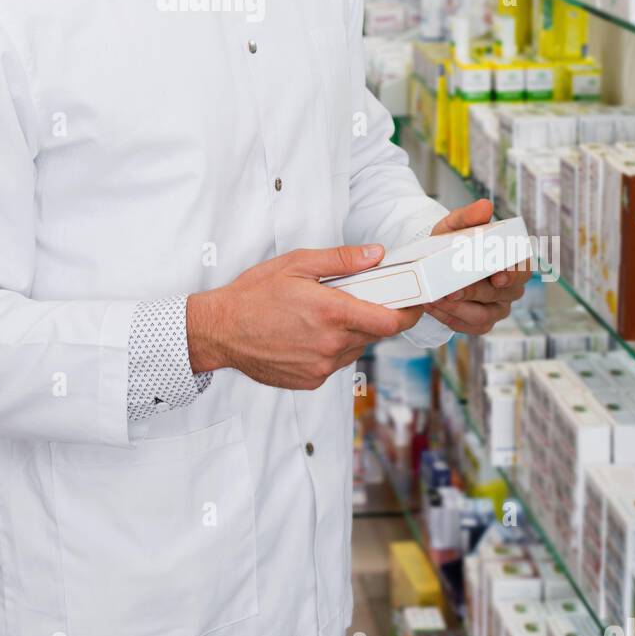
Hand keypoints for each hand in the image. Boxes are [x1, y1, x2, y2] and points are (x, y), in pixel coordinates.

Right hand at [187, 244, 425, 389]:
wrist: (220, 331)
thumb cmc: (254, 295)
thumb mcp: (297, 264)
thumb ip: (341, 260)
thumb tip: (376, 255)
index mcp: (331, 313)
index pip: (390, 322)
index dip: (408, 313)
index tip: (413, 304)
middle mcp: (331, 344)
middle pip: (374, 334)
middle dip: (372, 316)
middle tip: (353, 299)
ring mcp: (321, 366)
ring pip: (355, 349)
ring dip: (350, 333)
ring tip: (321, 316)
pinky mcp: (311, 380)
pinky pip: (335, 363)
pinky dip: (331, 348)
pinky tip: (307, 334)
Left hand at [422, 198, 532, 335]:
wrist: (433, 263)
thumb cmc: (451, 244)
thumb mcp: (455, 226)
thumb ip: (469, 216)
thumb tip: (486, 206)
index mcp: (512, 260)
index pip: (523, 268)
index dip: (512, 274)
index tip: (496, 276)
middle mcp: (511, 287)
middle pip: (501, 294)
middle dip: (474, 292)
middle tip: (451, 290)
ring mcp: (498, 307)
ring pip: (484, 314)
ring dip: (458, 308)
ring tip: (435, 299)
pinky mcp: (482, 323)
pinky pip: (471, 326)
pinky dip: (450, 318)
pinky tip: (434, 308)